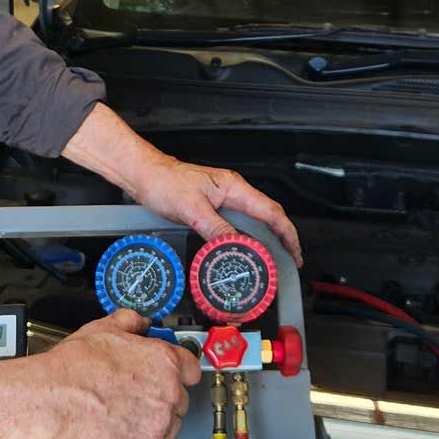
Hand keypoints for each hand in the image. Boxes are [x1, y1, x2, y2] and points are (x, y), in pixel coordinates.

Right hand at [0, 309, 200, 438]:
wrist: (56, 401)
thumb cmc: (76, 368)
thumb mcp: (104, 328)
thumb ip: (130, 322)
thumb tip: (139, 322)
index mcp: (165, 361)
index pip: (192, 367)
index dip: (180, 369)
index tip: (173, 373)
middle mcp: (168, 393)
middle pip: (180, 399)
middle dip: (163, 396)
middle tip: (138, 394)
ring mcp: (158, 424)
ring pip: (171, 426)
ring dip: (156, 422)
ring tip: (128, 414)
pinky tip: (120, 430)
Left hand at [61, 104, 303, 265]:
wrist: (144, 175)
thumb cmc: (165, 183)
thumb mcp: (192, 209)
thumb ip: (216, 229)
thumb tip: (237, 248)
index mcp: (234, 187)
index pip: (271, 212)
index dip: (287, 234)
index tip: (294, 253)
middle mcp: (233, 191)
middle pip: (267, 217)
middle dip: (282, 239)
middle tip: (288, 262)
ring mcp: (223, 199)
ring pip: (253, 222)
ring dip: (264, 241)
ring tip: (270, 262)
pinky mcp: (212, 207)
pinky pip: (236, 225)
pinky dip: (244, 240)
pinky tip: (242, 251)